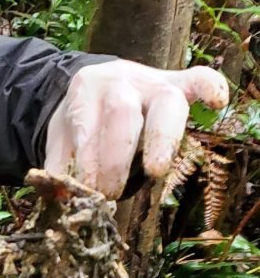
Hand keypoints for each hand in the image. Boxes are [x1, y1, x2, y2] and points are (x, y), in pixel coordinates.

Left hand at [44, 60, 228, 198]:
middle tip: (109, 193)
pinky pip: (199, 79)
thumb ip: (60, 164)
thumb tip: (61, 198)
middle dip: (115, 158)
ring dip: (160, 141)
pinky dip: (209, 88)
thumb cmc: (84, 118)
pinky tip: (216, 104)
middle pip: (121, 113)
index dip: (88, 157)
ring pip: (164, 103)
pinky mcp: (179, 84)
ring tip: (153, 173)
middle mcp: (119, 81)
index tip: (88, 188)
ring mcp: (152, 81)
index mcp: (85, 89)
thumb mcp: (63, 136)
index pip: (84, 122)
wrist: (99, 83)